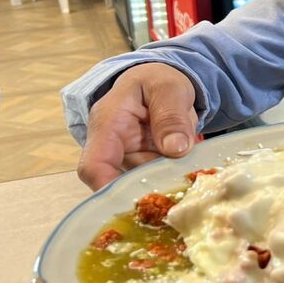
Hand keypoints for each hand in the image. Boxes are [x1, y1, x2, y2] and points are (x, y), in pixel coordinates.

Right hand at [77, 62, 198, 190]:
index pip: (94, 165)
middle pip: (119, 183)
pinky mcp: (143, 167)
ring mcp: (128, 160)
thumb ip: (171, 115)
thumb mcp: (169, 87)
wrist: (159, 82)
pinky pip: (155, 182)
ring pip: (142, 185)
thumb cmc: (157, 80)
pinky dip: (172, 181)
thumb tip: (176, 149)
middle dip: (148, 191)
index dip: (106, 188)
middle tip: (179, 192)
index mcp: (108, 124)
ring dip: (165, 184)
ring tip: (189, 174)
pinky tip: (188, 177)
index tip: (132, 202)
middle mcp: (112, 148)